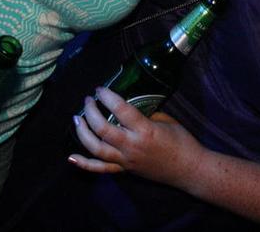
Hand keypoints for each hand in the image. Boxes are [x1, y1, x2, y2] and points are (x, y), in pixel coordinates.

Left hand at [68, 87, 205, 189]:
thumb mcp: (165, 120)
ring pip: (97, 149)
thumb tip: (128, 104)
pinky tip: (71, 157)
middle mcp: (132, 146)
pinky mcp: (125, 170)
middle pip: (103, 128)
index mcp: (145, 130)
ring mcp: (126, 160)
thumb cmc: (181, 141)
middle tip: (88, 100)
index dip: (107, 96)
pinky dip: (84, 164)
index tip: (100, 88)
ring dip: (83, 132)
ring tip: (77, 118)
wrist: (189, 169)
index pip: (120, 110)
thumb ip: (145, 112)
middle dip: (91, 111)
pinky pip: (101, 169)